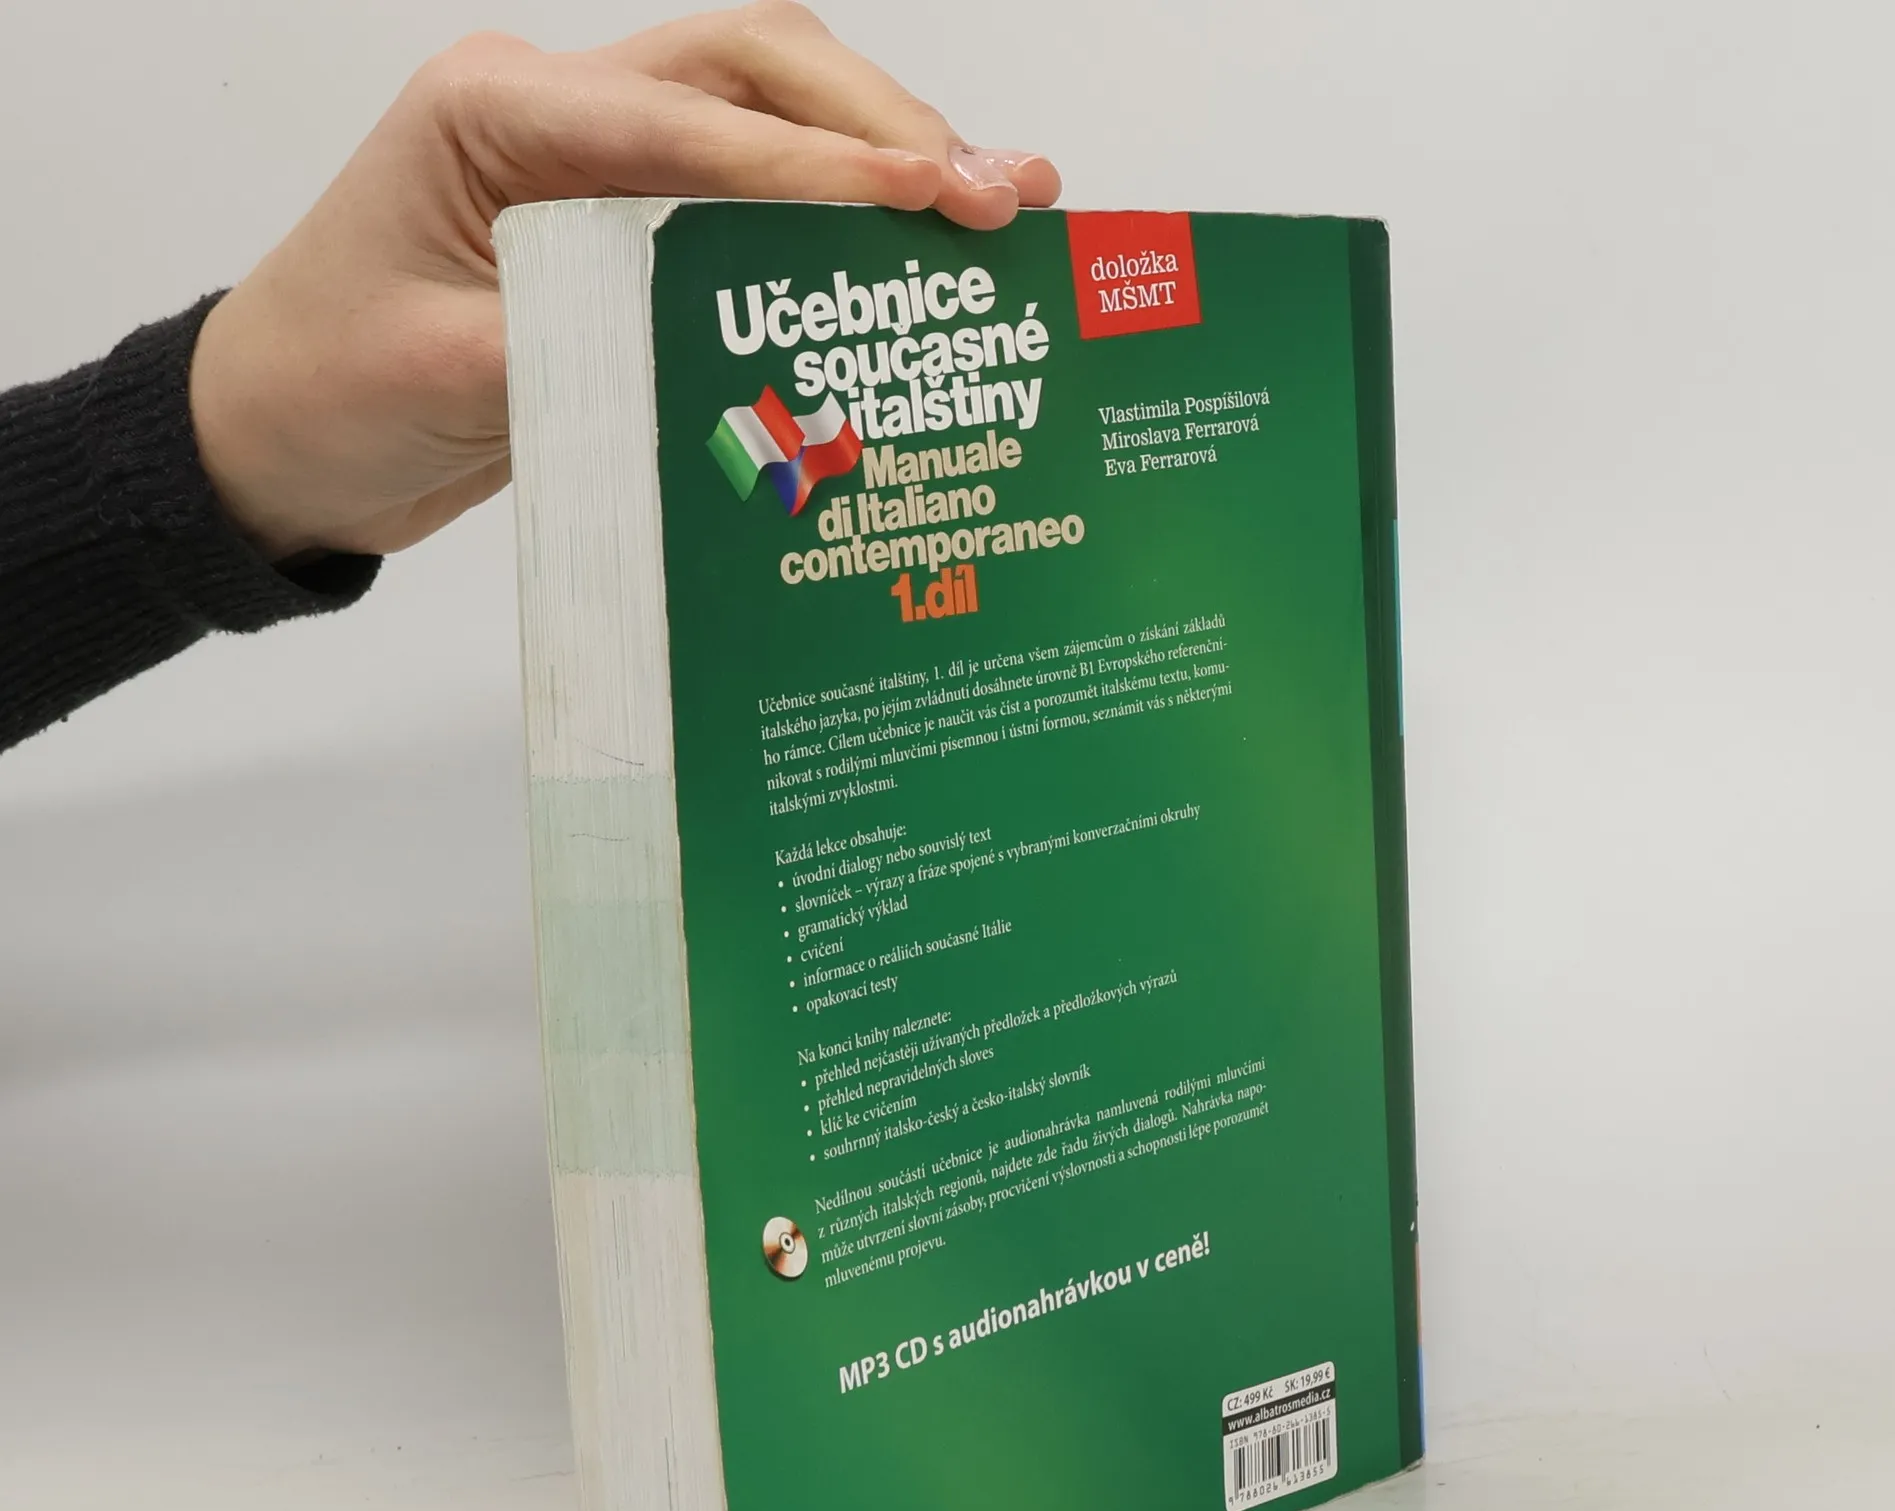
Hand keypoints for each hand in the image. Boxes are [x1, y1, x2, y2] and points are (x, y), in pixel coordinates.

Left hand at [188, 4, 1059, 561]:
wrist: (275, 436)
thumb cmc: (325, 389)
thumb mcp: (440, 377)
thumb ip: (577, 349)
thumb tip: (726, 355)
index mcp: (496, 113)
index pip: (689, 121)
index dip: (817, 161)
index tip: (924, 194)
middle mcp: (560, 112)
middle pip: (753, 69)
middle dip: (882, 122)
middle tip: (994, 194)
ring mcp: (599, 165)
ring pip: (769, 115)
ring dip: (881, 150)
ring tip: (999, 203)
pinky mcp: (626, 231)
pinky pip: (752, 198)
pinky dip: (839, 217)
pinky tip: (918, 246)